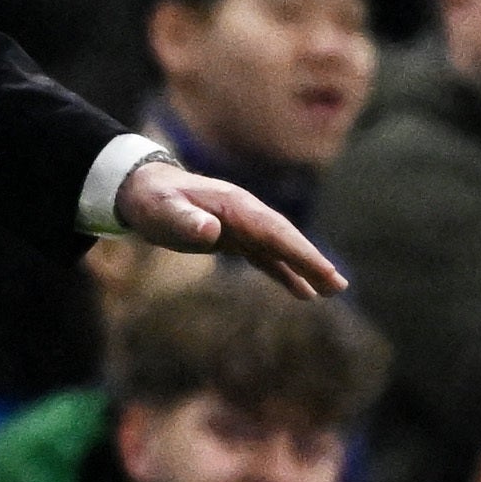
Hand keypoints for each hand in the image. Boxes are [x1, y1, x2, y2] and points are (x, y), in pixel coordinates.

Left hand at [115, 162, 347, 299]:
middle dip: (312, 262)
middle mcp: (245, 214)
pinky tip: (301, 291)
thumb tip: (212, 231)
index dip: (301, 252)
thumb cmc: (152, 200)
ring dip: (305, 269)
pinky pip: (266, 256)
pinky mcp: (233, 237)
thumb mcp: (163, 211)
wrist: (141, 189)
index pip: (275, 231)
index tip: (324, 271)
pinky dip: (284, 272)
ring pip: (280, 249)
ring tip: (331, 292)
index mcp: (235, 206)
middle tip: (339, 286)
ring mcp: (241, 225)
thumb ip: (186, 221)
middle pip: (285, 239)